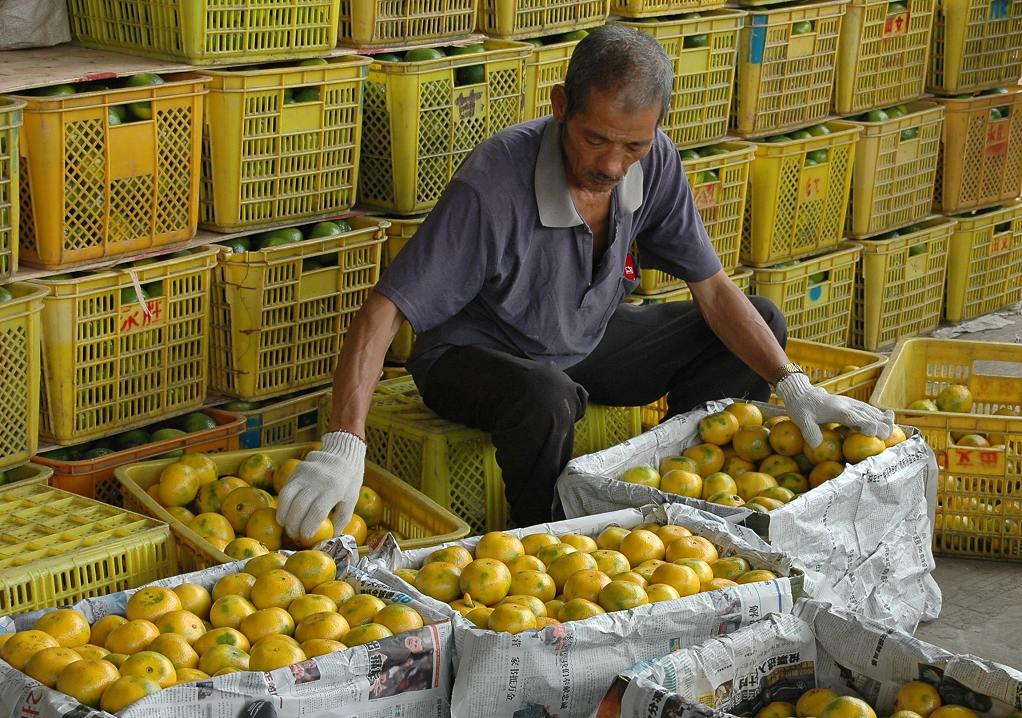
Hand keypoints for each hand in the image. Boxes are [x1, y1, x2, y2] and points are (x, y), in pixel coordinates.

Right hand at [276, 431, 365, 541]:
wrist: (343, 452)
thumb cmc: (349, 480)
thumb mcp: (351, 499)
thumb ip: (341, 519)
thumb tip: (330, 539)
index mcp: (335, 488)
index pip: (317, 511)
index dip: (309, 526)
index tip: (306, 537)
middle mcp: (318, 479)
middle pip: (299, 506)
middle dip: (294, 525)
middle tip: (294, 535)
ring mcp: (305, 473)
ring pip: (286, 496)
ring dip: (283, 514)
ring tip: (285, 526)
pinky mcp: (296, 469)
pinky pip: (285, 488)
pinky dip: (282, 503)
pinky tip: (285, 513)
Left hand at [775, 373, 893, 447]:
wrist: (800, 393)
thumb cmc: (801, 408)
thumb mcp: (802, 421)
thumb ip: (809, 432)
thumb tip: (816, 445)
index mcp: (837, 410)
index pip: (855, 417)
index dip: (865, 424)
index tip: (875, 433)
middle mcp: (846, 405)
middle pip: (866, 414)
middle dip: (879, 424)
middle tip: (889, 435)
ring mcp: (849, 403)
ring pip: (869, 410)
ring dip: (881, 418)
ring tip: (893, 426)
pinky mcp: (849, 403)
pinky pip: (866, 408)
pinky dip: (877, 413)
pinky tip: (885, 416)